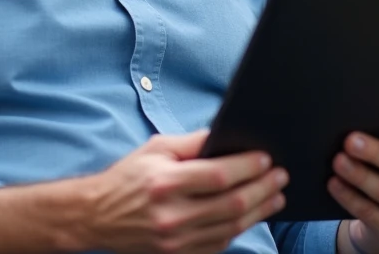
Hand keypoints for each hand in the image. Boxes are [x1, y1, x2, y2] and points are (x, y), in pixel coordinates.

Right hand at [77, 130, 287, 253]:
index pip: (218, 176)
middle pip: (231, 204)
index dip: (247, 168)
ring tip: (275, 197)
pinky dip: (239, 228)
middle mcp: (172, 215)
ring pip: (231, 227)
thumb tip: (227, 135)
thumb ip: (192, 143)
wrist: (97, 216)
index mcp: (165, 183)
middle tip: (280, 177)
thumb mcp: (155, 149)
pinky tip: (251, 215)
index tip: (265, 159)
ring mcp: (176, 241)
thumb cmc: (128, 177)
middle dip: (262, 189)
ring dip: (259, 211)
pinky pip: (219, 244)